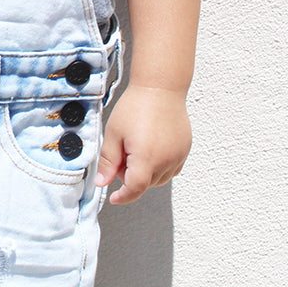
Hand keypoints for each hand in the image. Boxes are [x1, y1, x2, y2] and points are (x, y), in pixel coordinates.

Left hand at [95, 84, 191, 204]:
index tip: (114, 198)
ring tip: (135, 144)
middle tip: (121, 150)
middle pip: (146, 183)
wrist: (160, 88)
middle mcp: (167, 161)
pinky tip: (149, 145)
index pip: (135, 189)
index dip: (123, 197)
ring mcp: (178, 156)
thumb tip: (102, 182)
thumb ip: (108, 161)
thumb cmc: (135, 107)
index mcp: (147, 158)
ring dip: (145, 171)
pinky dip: (158, 165)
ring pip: (159, 178)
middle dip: (130, 174)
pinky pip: (171, 168)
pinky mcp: (185, 150)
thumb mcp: (114, 133)